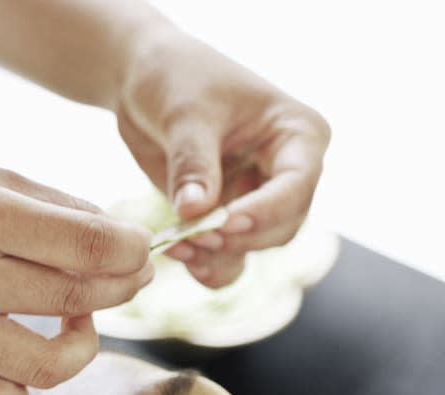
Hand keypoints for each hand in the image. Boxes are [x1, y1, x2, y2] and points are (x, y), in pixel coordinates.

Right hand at [0, 147, 151, 394]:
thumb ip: (54, 205)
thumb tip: (119, 238)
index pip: (86, 246)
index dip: (131, 250)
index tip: (142, 250)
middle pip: (74, 298)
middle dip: (122, 287)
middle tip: (131, 277)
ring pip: (44, 366)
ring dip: (83, 345)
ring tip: (80, 320)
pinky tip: (22, 367)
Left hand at [116, 29, 330, 287]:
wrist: (146, 84)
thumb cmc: (176, 79)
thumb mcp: (184, 113)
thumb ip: (193, 162)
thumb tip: (195, 210)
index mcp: (298, 134)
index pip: (297, 185)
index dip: (265, 210)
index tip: (224, 220)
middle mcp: (289, 173)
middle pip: (282, 227)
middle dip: (238, 238)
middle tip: (192, 237)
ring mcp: (261, 200)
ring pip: (255, 247)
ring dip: (218, 257)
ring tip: (177, 246)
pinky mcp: (231, 220)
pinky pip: (230, 258)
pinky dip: (208, 265)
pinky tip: (181, 257)